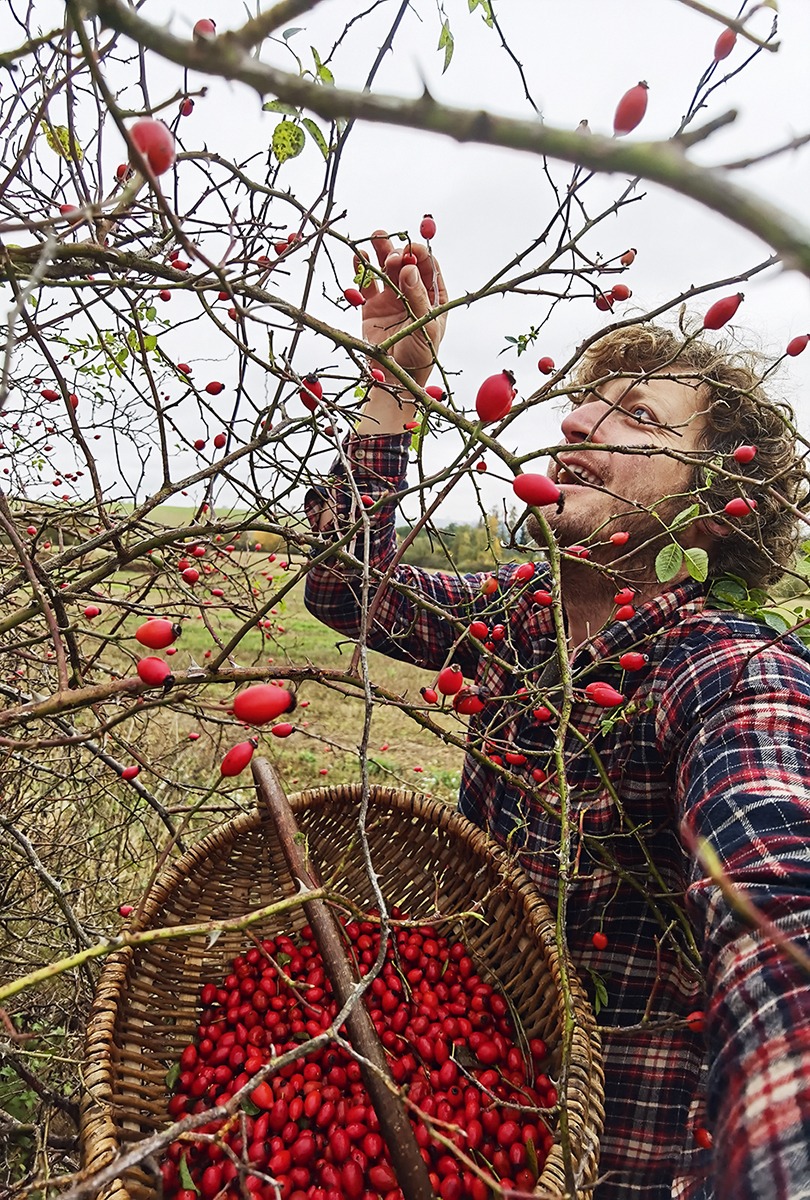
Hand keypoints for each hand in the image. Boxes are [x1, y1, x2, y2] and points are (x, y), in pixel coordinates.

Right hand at [356, 230, 447, 383]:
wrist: (396, 378)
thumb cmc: (420, 355)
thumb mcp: (425, 326)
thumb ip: (417, 297)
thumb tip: (409, 268)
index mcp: (432, 296)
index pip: (428, 266)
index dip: (420, 254)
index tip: (411, 250)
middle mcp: (411, 292)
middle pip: (405, 263)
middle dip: (399, 253)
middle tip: (392, 255)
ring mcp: (391, 298)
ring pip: (385, 268)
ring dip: (381, 251)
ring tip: (376, 236)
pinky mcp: (372, 306)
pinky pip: (367, 284)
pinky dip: (362, 269)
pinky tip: (360, 257)